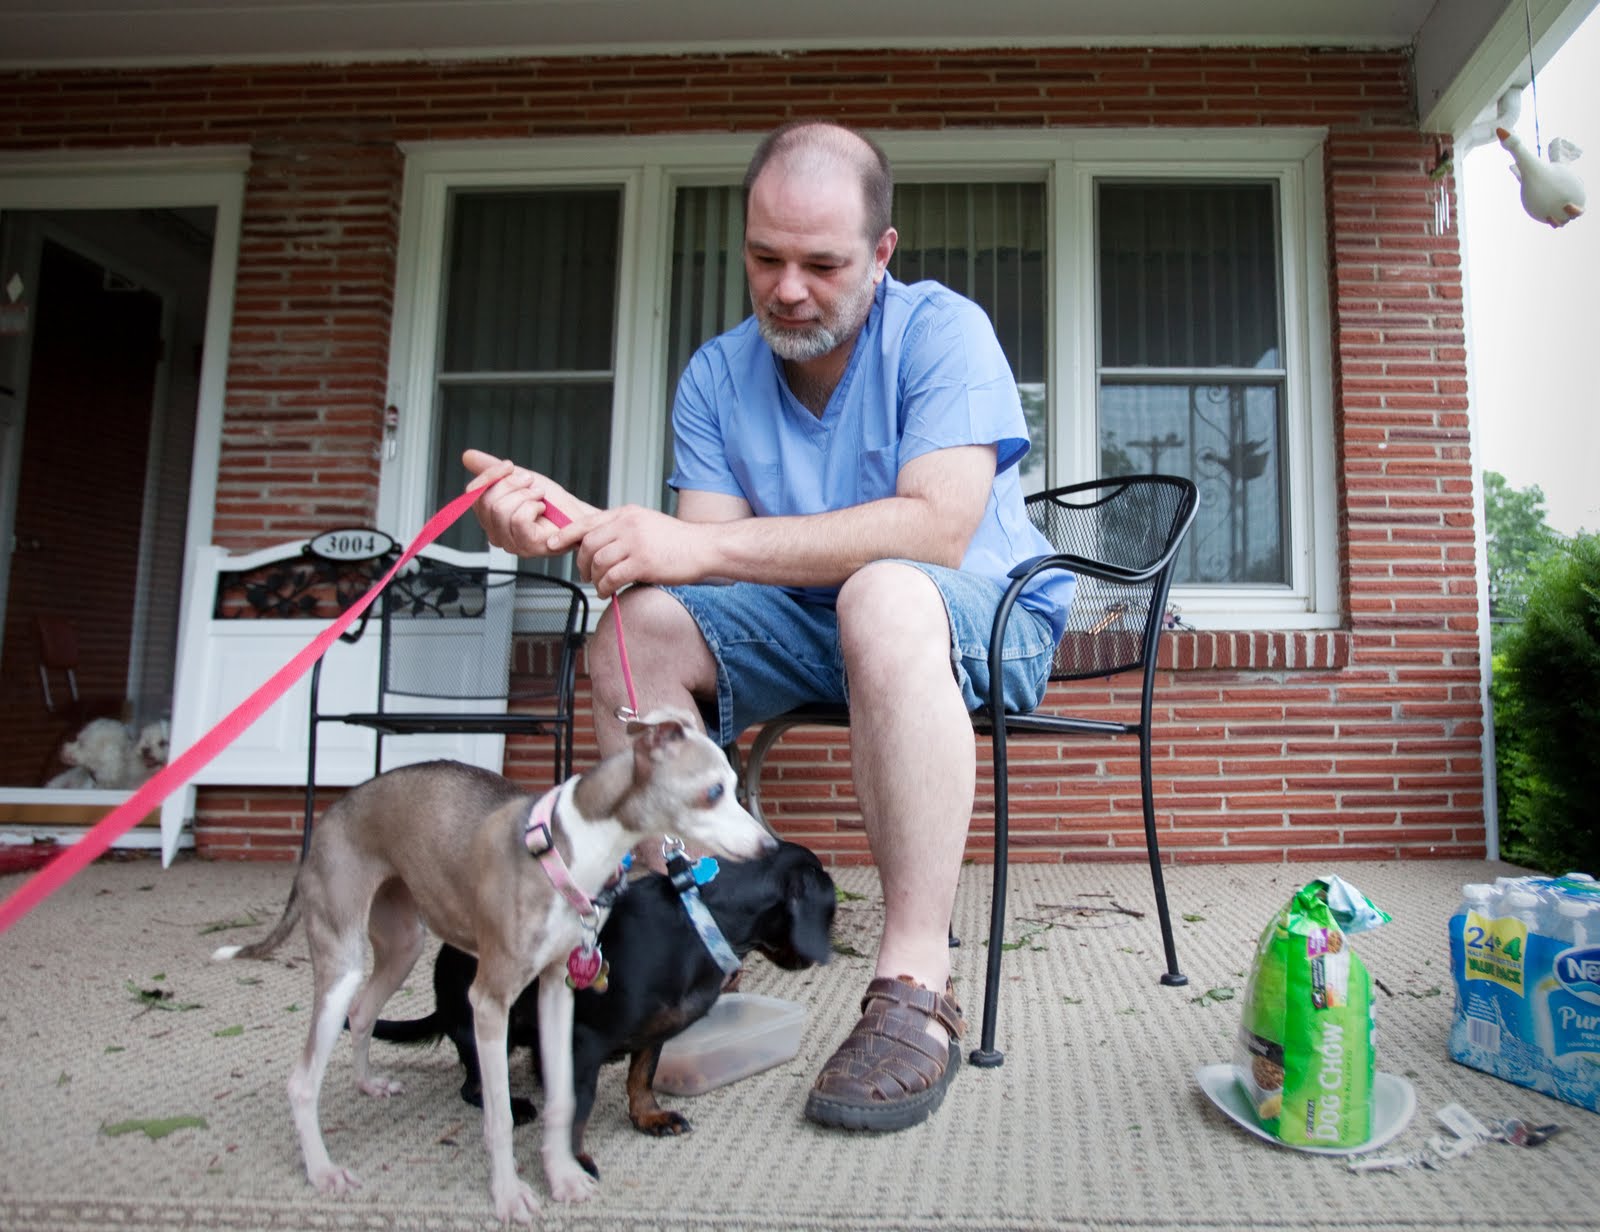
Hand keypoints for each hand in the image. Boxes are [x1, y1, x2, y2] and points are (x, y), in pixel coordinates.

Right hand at [462, 449, 589, 556]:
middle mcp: (496, 533)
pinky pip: (518, 519)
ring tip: (539, 497)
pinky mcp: (527, 546)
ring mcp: (511, 543)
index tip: (509, 465)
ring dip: (526, 494)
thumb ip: (492, 470)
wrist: (579, 515)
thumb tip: (468, 456)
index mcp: (490, 518)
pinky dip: (533, 506)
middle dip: (512, 484)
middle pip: (486, 500)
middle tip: (531, 484)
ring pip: (501, 509)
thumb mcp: (518, 479)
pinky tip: (542, 509)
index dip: (490, 475)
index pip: (473, 494)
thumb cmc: (553, 503)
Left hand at [550, 505, 709, 597]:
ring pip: (598, 562)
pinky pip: (612, 577)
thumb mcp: (647, 524)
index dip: (566, 534)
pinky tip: (608, 592)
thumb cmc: (677, 541)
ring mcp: (635, 543)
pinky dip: (605, 588)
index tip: (553, 543)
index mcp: (627, 514)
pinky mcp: (643, 562)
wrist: (704, 547)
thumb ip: (623, 529)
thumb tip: (597, 544)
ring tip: (599, 586)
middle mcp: (628, 524)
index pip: (587, 522)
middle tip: (583, 575)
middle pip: (588, 544)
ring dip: (593, 578)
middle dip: (580, 563)